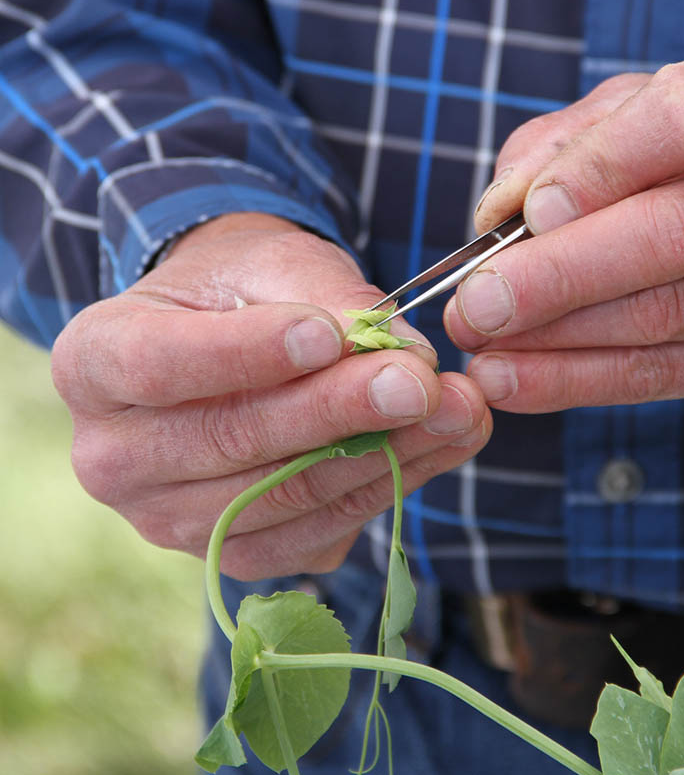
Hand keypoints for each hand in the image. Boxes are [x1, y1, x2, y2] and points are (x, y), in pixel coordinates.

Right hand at [51, 213, 490, 579]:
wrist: (234, 338)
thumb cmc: (243, 288)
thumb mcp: (274, 263)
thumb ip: (328, 299)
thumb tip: (406, 357)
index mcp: (94, 362)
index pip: (158, 365)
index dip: (247, 355)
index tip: (330, 336)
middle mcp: (114, 457)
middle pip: (230, 442)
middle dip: (339, 411)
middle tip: (421, 381)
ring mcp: (171, 519)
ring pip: (285, 496)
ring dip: (384, 455)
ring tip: (459, 410)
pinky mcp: (236, 551)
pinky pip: (316, 531)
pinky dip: (386, 487)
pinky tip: (440, 446)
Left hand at [444, 46, 683, 420]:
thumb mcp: (650, 128)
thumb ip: (569, 146)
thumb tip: (497, 213)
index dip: (601, 166)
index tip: (526, 213)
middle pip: (677, 231)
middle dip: (559, 274)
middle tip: (474, 303)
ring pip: (668, 313)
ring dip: (557, 339)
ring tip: (479, 348)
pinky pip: (673, 374)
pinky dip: (580, 382)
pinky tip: (516, 384)